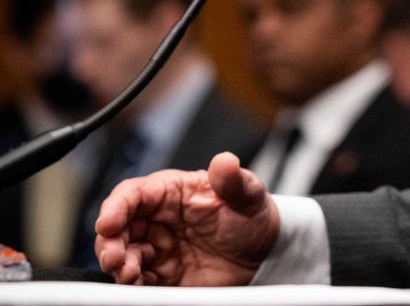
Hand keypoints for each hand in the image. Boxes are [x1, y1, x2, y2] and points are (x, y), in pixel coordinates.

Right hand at [95, 152, 280, 285]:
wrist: (265, 255)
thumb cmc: (252, 216)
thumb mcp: (249, 196)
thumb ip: (233, 180)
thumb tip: (225, 161)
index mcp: (172, 192)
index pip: (134, 194)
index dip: (116, 206)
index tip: (108, 222)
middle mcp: (159, 220)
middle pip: (118, 227)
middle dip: (109, 242)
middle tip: (114, 257)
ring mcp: (158, 249)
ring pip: (122, 255)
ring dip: (118, 265)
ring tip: (127, 272)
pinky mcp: (162, 276)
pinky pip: (137, 281)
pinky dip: (131, 285)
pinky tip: (137, 284)